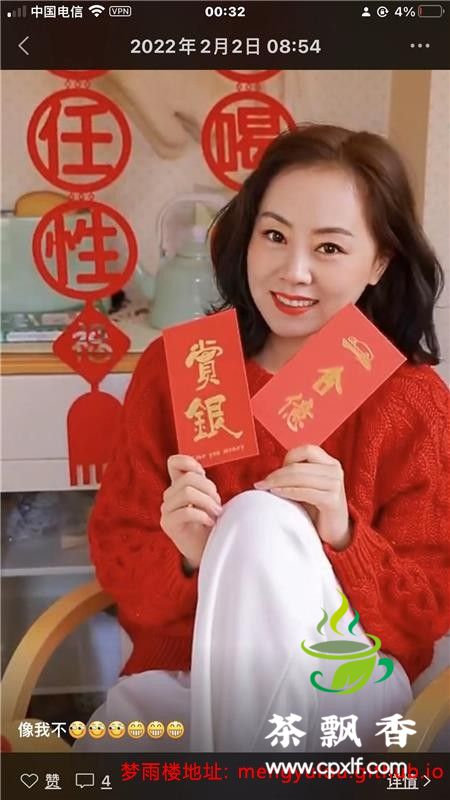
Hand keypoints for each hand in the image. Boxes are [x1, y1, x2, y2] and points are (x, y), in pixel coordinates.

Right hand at [160, 454, 221, 570]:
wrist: (206, 550)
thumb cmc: (210, 523)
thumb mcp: (209, 499)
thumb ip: (203, 485)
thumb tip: (202, 472)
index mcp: (179, 486)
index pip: (174, 463)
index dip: (188, 462)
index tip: (203, 473)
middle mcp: (170, 496)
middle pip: (188, 479)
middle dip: (209, 488)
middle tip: (218, 503)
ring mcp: (167, 510)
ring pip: (187, 493)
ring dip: (207, 502)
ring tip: (216, 513)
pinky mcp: (169, 524)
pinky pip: (187, 512)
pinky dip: (203, 515)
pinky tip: (210, 522)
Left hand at [254, 444, 351, 549]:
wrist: (336, 533)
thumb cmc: (318, 509)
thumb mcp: (309, 486)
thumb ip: (298, 475)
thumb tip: (270, 473)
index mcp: (330, 463)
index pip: (307, 450)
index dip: (288, 458)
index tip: (275, 472)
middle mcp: (335, 471)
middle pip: (299, 465)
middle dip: (277, 474)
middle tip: (262, 483)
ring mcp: (335, 485)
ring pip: (299, 476)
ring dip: (278, 482)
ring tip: (266, 489)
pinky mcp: (332, 500)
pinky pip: (304, 492)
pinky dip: (287, 491)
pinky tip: (277, 494)